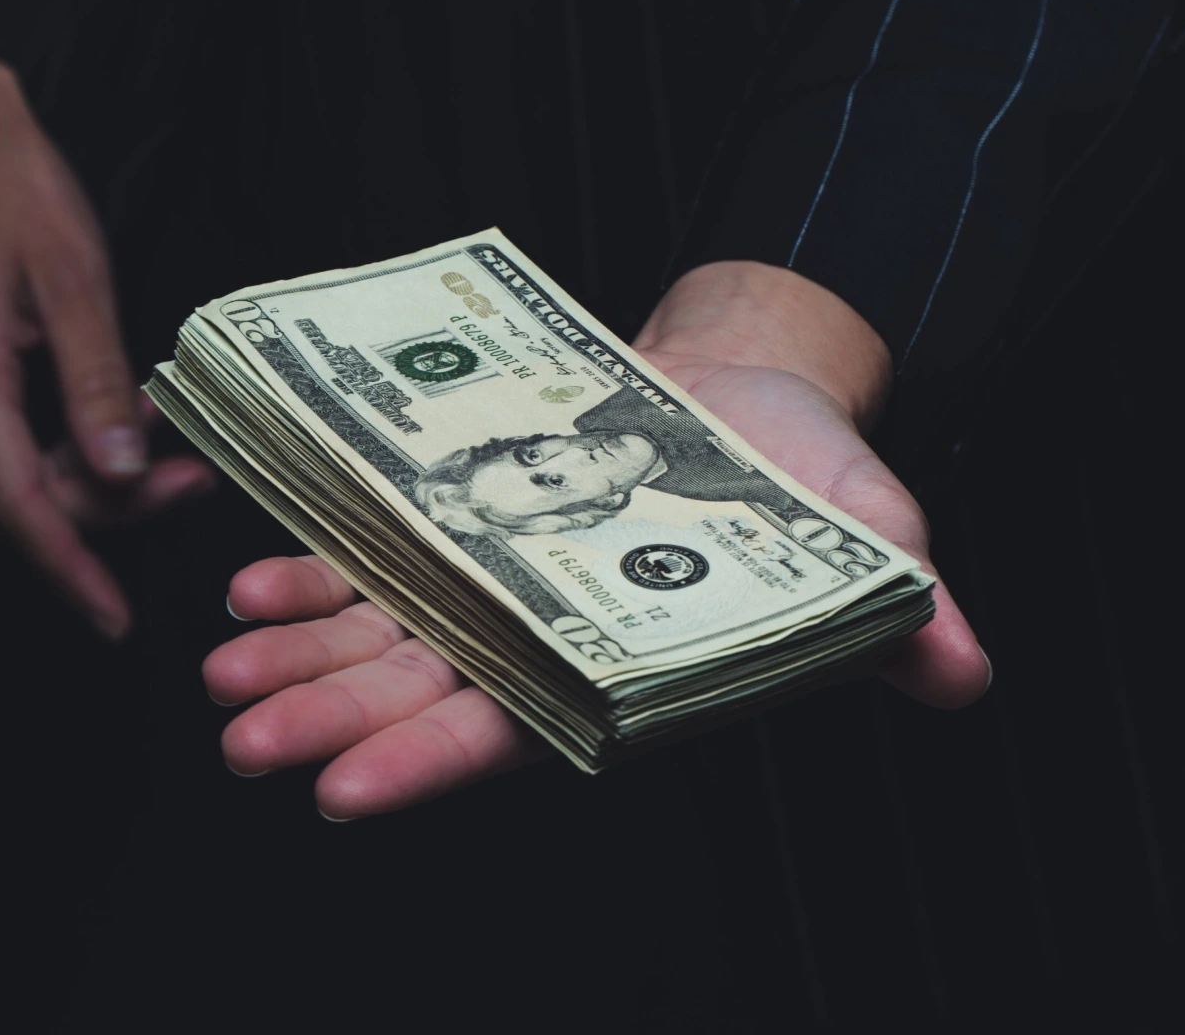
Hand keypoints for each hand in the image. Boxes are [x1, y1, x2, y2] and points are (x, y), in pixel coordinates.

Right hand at [0, 54, 214, 637]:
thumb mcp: (74, 277)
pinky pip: (4, 441)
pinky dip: (64, 447)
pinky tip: (118, 423)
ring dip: (92, 480)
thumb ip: (96, 382)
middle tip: (192, 482)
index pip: (16, 503)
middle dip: (109, 512)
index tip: (111, 619)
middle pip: (20, 497)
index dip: (68, 569)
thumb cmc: (11, 182)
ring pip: (14, 474)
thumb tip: (118, 471)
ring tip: (171, 455)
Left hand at [205, 262, 989, 817]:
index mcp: (627, 670)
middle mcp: (544, 642)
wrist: (749, 392)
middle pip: (421, 694)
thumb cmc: (812, 478)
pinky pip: (373, 552)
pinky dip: (311, 568)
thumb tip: (961, 677)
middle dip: (331, 717)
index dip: (432, 763)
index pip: (520, 734)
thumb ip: (906, 614)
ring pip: (379, 633)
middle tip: (244, 738)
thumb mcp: (873, 541)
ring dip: (297, 654)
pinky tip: (253, 579)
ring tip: (222, 671)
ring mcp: (492, 582)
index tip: (345, 792)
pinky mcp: (462, 518)